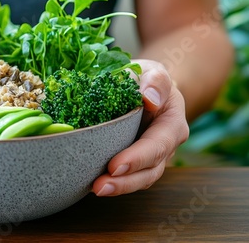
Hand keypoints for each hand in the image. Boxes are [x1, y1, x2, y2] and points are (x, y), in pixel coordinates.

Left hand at [92, 59, 188, 195]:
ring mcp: (150, 158)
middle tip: (99, 186)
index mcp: (172, 126)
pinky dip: (112, 182)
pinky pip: (126, 177)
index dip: (137, 158)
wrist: (146, 88)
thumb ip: (156, 81)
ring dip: (117, 187)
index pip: (157, 146)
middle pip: (149, 171)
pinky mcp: (134, 162)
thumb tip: (149, 98)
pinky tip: (90, 184)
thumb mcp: (154, 72)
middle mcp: (164, 147)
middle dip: (125, 182)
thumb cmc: (148, 79)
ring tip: (95, 189)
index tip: (115, 165)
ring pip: (138, 180)